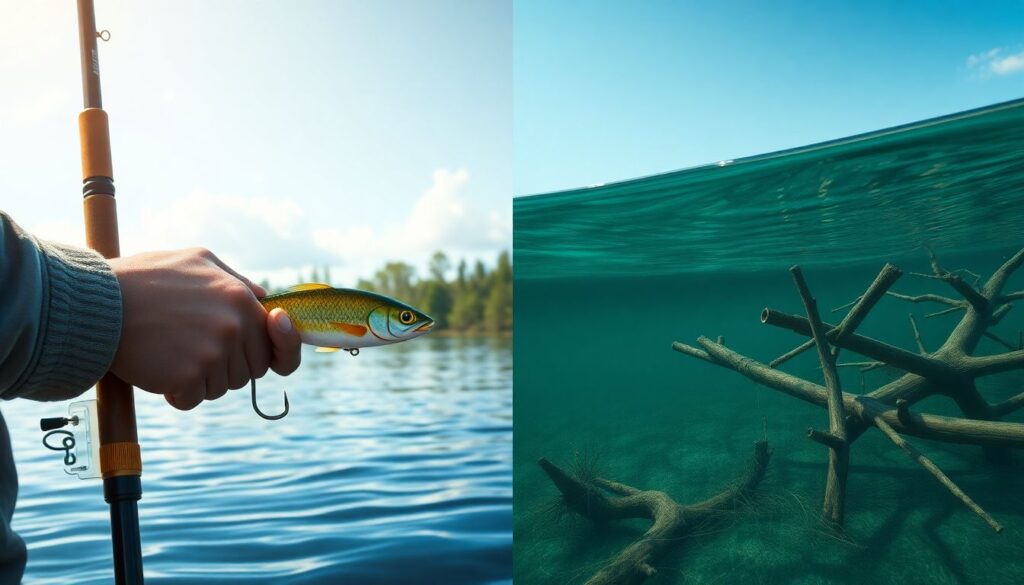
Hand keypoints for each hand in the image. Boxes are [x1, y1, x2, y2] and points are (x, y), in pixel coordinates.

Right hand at [107, 247, 300, 409]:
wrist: (95, 302)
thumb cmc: (143, 279)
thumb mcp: (197, 261)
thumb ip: (237, 281)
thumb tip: (268, 302)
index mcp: (242, 298)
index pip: (278, 343)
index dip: (278, 356)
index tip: (272, 364)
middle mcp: (234, 325)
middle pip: (251, 371)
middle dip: (227, 367)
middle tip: (191, 349)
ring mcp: (213, 351)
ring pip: (222, 387)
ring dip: (200, 380)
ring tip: (170, 352)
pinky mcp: (188, 375)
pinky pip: (194, 400)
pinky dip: (177, 394)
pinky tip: (157, 370)